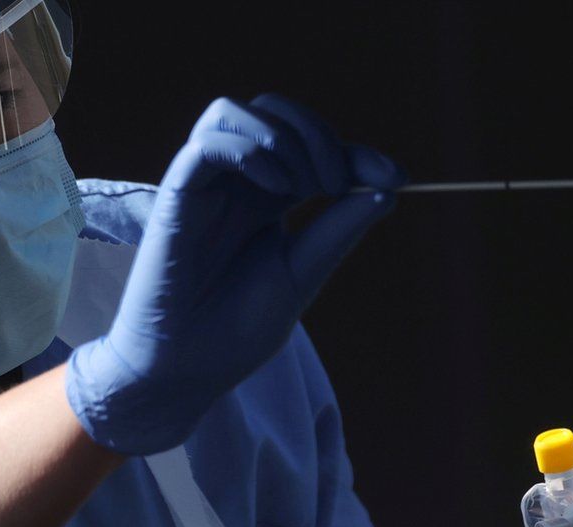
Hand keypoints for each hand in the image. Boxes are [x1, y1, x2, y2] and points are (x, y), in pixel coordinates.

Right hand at [65, 94, 404, 454]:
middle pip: (273, 111)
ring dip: (281, 136)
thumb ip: (338, 230)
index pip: (311, 147)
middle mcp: (235, 184)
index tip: (395, 176)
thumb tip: (388, 190)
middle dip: (317, 134)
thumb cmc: (237, 329)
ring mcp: (205, 186)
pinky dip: (248, 151)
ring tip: (302, 185)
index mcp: (268, 199)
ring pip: (232, 112)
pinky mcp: (177, 196)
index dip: (355, 151)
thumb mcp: (302, 274)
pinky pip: (206, 144)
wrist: (187, 370)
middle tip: (335, 184)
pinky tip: (274, 189)